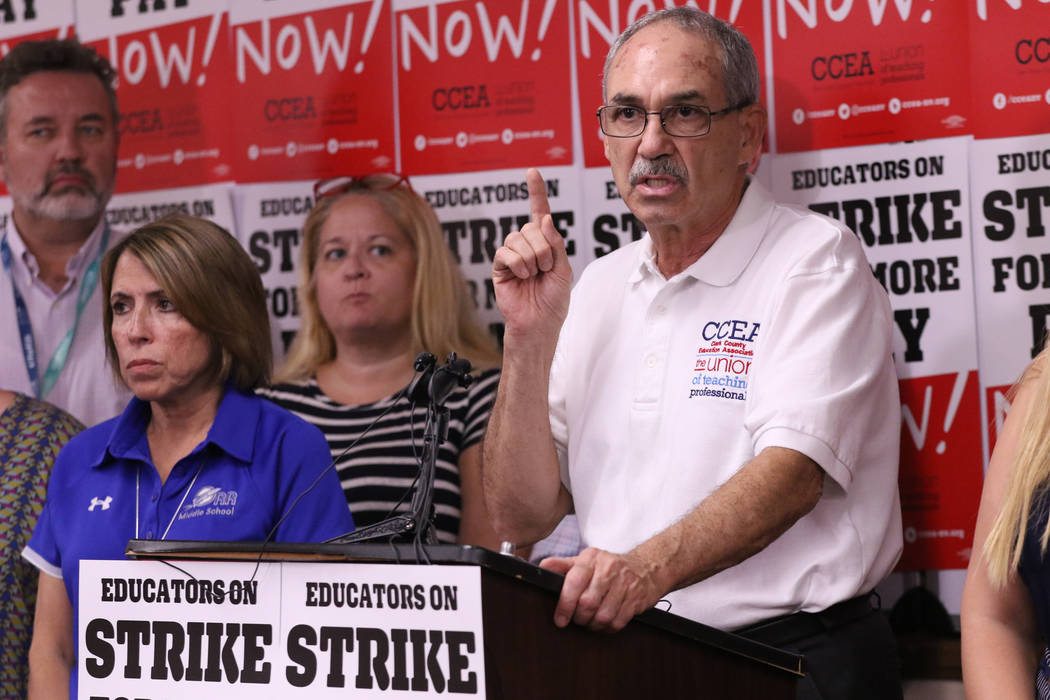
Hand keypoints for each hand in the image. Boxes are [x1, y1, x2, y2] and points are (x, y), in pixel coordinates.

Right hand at [492, 168, 572, 340]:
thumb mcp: (564, 269)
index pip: (539, 212)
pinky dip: (519, 264)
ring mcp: (512, 255)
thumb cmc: (554, 300)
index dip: (536, 192)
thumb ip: (556, 243)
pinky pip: (506, 252)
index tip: (533, 172)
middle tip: (546, 269)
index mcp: (545, 243)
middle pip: (531, 227)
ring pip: (518, 238)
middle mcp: (527, 245)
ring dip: (533, 258)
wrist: (540, 323)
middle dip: (544, 249)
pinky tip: (523, 277)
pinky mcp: (500, 266)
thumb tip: (546, 218)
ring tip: (535, 275)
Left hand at [540, 547, 663, 631]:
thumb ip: (562, 565)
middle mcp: (609, 568)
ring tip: (590, 622)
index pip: (573, 582)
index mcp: (591, 558)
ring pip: (603, 615)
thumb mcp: (585, 561)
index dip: (564, 605)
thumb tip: (541, 568)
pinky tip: (605, 622)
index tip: (560, 620)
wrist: (647, 567)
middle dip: (579, 617)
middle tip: (577, 619)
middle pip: (587, 603)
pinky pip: (618, 622)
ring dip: (593, 625)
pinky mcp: (637, 598)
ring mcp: (625, 583)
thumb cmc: (609, 567)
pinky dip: (608, 627)